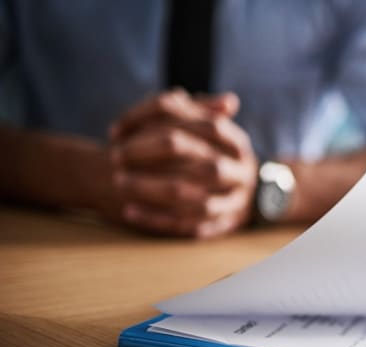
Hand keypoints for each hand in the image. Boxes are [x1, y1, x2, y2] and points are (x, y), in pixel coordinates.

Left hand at [107, 90, 257, 237]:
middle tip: (116, 155)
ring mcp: (234, 201)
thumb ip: (193, 113)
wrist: (244, 195)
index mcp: (237, 142)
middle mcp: (240, 171)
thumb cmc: (212, 155)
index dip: (156, 122)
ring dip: (151, 189)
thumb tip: (178, 95)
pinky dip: (157, 219)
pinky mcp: (221, 226)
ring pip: (191, 196)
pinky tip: (130, 211)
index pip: (200, 123)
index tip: (117, 129)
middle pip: (197, 158)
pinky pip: (187, 226)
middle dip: (150, 154)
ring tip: (120, 181)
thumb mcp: (209, 131)